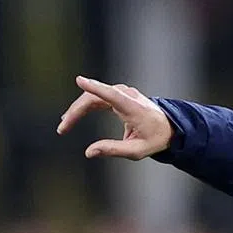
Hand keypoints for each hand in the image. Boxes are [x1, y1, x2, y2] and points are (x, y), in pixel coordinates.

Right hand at [57, 76, 173, 159]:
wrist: (169, 127)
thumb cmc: (155, 139)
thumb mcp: (137, 151)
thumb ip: (113, 150)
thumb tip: (89, 152)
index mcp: (134, 108)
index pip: (112, 94)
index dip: (95, 87)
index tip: (80, 80)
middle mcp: (127, 96)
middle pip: (95, 97)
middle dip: (76, 111)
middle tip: (63, 128)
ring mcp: (122, 93)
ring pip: (93, 96)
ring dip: (77, 109)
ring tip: (65, 125)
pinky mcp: (119, 95)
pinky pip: (98, 97)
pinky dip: (85, 106)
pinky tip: (74, 116)